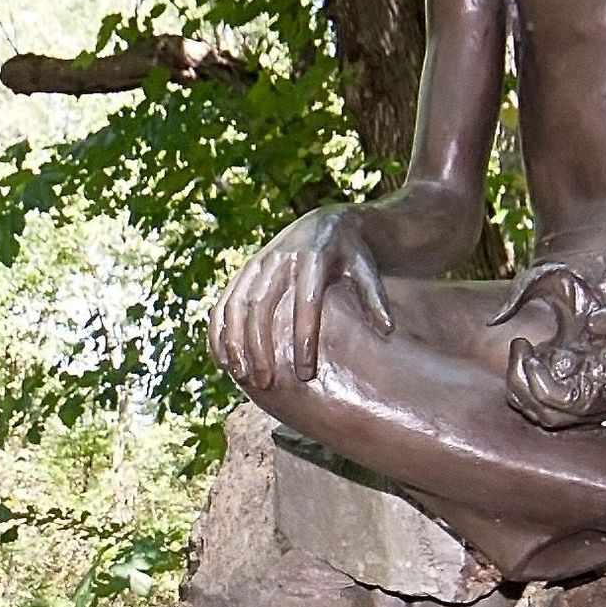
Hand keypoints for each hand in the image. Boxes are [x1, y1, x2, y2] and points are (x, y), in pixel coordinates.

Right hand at [210, 207, 391, 390]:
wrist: (326, 223)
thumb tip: (387, 328)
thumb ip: (375, 297)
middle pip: (262, 306)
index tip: (307, 373)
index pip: (306, 302)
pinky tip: (221, 361)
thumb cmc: (351, 254)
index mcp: (313, 257)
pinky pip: (224, 303)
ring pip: (237, 305)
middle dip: (260, 347)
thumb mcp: (367, 269)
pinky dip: (218, 332)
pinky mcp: (245, 272)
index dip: (304, 338)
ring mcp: (258, 264)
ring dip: (235, 342)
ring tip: (242, 377)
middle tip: (266, 383)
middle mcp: (280, 258)